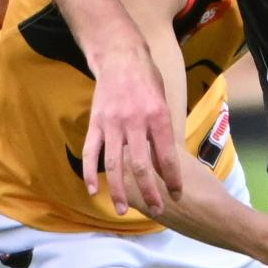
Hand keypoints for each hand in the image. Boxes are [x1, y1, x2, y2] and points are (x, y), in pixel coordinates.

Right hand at [82, 48, 183, 214]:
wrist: (120, 57)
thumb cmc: (147, 81)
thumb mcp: (163, 104)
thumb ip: (163, 134)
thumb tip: (163, 165)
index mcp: (157, 117)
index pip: (167, 156)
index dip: (172, 179)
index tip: (176, 195)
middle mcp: (135, 122)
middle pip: (141, 166)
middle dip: (149, 192)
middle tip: (156, 210)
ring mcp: (112, 123)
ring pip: (115, 164)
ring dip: (119, 190)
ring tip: (124, 210)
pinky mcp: (95, 123)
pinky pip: (91, 152)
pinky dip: (91, 173)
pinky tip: (94, 191)